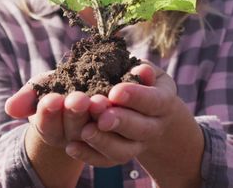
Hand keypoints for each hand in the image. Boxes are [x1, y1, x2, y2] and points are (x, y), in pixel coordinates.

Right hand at [5, 72, 110, 148]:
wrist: (87, 86)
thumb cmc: (56, 87)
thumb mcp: (40, 88)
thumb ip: (26, 97)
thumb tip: (10, 108)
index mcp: (52, 131)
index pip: (47, 125)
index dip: (48, 113)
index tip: (52, 100)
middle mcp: (75, 137)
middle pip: (74, 128)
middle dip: (75, 113)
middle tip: (78, 99)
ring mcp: (97, 134)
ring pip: (98, 128)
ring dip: (99, 115)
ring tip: (101, 101)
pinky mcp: (118, 129)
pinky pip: (119, 126)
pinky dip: (120, 110)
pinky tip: (119, 99)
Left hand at [65, 61, 180, 166]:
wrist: (146, 112)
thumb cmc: (141, 82)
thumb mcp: (146, 71)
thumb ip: (143, 70)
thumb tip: (141, 71)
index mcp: (162, 103)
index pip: (153, 101)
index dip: (136, 97)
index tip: (115, 92)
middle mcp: (153, 128)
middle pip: (140, 130)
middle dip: (119, 122)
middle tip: (100, 114)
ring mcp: (137, 145)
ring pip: (123, 151)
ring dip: (102, 141)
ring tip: (85, 131)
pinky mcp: (118, 155)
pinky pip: (104, 161)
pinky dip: (87, 155)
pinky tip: (70, 147)